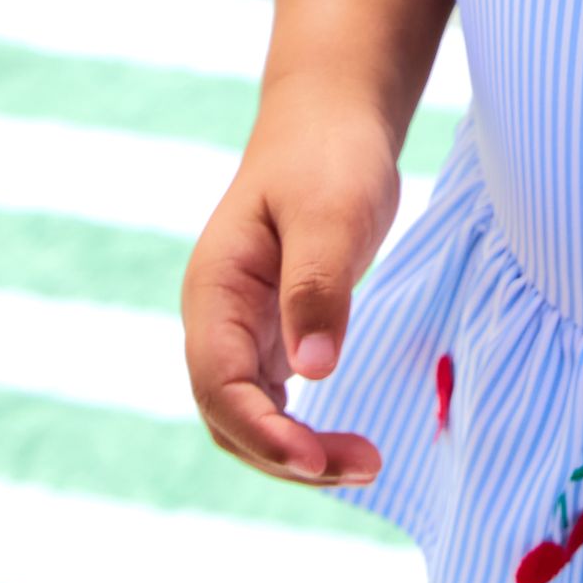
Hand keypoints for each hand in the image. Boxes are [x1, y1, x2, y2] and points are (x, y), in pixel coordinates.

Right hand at [180, 77, 398, 486]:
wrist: (332, 118)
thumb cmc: (329, 155)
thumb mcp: (331, 211)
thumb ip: (318, 285)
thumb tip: (313, 372)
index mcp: (215, 289)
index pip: (220, 384)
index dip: (262, 432)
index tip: (314, 459)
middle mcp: (218, 318)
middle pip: (230, 416)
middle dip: (286, 455)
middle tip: (364, 463)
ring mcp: (242, 329)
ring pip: (250, 417)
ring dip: (296, 452)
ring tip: (366, 461)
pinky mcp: (273, 332)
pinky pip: (274, 401)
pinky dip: (304, 431)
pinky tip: (342, 444)